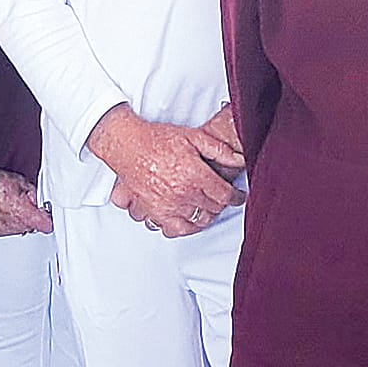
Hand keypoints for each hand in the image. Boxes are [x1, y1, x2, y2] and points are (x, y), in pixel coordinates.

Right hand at [0, 170, 52, 237]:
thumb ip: (34, 194)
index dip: (47, 218)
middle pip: (32, 227)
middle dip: (30, 217)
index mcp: (30, 217)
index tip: (45, 212)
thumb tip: (36, 197)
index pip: (48, 226)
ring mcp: (6, 231)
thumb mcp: (23, 183)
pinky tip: (0, 209)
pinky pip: (4, 228)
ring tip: (9, 204)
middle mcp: (19, 227)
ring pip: (18, 228)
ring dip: (16, 219)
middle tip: (24, 203)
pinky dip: (4, 221)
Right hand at [92, 105, 245, 236]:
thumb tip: (240, 159)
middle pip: (214, 208)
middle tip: (221, 197)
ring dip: (206, 214)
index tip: (237, 196)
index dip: (235, 196)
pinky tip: (190, 218)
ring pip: (199, 220)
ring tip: (207, 206)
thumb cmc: (156, 140)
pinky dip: (187, 227)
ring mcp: (169, 205)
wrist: (127, 146)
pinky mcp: (156, 212)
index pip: (225, 195)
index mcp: (194, 174)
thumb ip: (219, 150)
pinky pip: (177, 229)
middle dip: (221, 203)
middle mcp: (182, 192)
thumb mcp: (192, 137)